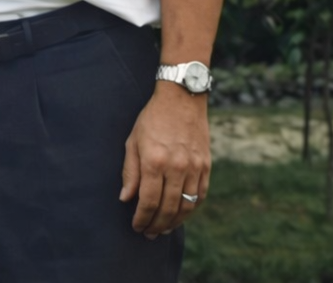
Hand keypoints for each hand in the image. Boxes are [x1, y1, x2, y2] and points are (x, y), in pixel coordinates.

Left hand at [119, 83, 210, 239]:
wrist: (182, 99)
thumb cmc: (152, 119)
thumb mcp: (133, 141)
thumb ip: (130, 172)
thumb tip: (126, 198)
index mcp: (154, 161)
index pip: (147, 201)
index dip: (141, 218)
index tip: (137, 226)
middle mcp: (176, 167)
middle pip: (168, 208)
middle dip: (156, 225)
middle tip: (149, 234)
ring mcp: (194, 167)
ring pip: (186, 206)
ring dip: (174, 222)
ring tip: (163, 229)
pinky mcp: (206, 166)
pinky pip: (201, 196)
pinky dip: (191, 210)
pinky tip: (181, 215)